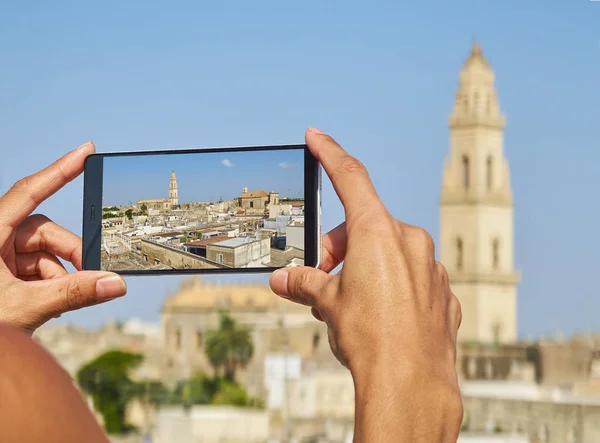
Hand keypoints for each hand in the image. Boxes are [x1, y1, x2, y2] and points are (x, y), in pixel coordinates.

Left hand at [0, 142, 126, 334]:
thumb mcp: (24, 307)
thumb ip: (72, 294)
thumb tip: (116, 283)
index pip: (29, 192)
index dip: (60, 170)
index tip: (87, 151)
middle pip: (44, 232)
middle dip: (69, 257)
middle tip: (90, 280)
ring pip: (42, 253)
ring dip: (58, 276)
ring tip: (56, 305)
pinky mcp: (2, 271)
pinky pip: (35, 268)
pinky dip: (48, 284)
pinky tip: (47, 305)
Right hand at [269, 128, 462, 441]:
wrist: (411, 385)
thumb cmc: (371, 338)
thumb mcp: (328, 304)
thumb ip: (304, 283)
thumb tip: (283, 280)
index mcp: (379, 232)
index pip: (351, 177)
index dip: (330, 153)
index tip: (317, 136)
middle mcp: (410, 242)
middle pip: (364, 226)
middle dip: (338, 249)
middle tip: (322, 280)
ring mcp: (432, 267)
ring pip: (389, 253)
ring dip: (364, 269)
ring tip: (349, 305)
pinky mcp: (443, 293)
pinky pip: (411, 278)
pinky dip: (390, 287)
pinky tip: (380, 317)